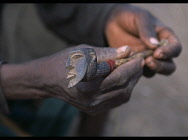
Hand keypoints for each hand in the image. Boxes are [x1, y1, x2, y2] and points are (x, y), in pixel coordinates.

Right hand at [0, 45, 143, 114]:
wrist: (49, 79)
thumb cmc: (64, 61)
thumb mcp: (83, 51)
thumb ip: (106, 53)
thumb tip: (127, 51)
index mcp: (85, 82)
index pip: (117, 76)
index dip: (131, 65)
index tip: (138, 56)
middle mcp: (89, 98)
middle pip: (122, 87)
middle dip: (134, 73)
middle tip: (138, 62)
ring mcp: (92, 106)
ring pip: (123, 96)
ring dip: (131, 82)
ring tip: (133, 69)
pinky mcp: (93, 109)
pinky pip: (116, 100)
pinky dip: (124, 89)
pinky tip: (124, 79)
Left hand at [105, 4, 181, 76]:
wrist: (113, 23)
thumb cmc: (130, 17)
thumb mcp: (140, 18)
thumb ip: (147, 30)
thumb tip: (156, 45)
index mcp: (164, 37)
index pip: (175, 48)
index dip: (169, 52)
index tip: (157, 53)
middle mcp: (158, 51)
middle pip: (169, 66)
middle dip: (161, 66)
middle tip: (148, 61)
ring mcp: (146, 59)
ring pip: (154, 71)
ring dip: (148, 70)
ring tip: (138, 63)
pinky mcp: (135, 64)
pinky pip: (138, 72)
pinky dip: (135, 71)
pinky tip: (127, 65)